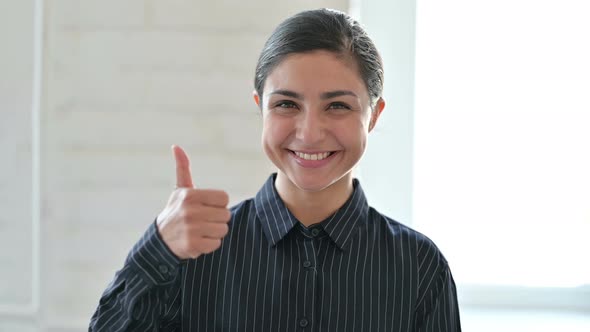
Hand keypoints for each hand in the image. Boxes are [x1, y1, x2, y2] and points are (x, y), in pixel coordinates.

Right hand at [156, 145, 230, 259]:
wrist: (160, 239)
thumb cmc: (176, 210)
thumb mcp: (180, 189)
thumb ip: (182, 168)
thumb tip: (176, 147)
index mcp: (190, 195)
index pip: (224, 198)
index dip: (218, 203)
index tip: (207, 206)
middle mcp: (190, 211)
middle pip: (226, 215)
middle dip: (217, 218)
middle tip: (203, 220)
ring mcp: (191, 229)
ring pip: (223, 230)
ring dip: (215, 232)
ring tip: (201, 230)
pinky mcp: (192, 245)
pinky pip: (216, 244)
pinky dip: (210, 244)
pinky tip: (198, 240)